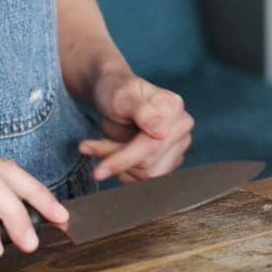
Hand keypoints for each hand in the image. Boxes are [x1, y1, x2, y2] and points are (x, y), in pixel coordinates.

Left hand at [79, 66, 193, 182]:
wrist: (112, 95)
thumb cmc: (115, 91)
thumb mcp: (121, 97)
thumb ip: (142, 112)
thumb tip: (163, 132)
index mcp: (173, 108)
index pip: (152, 145)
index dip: (124, 158)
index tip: (97, 170)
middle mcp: (181, 127)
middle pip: (149, 164)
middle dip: (116, 158)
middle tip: (90, 146)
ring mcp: (177, 146)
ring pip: (147, 175)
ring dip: (120, 167)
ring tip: (102, 147)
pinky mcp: (169, 161)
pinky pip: (145, 179)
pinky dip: (125, 172)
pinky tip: (115, 157)